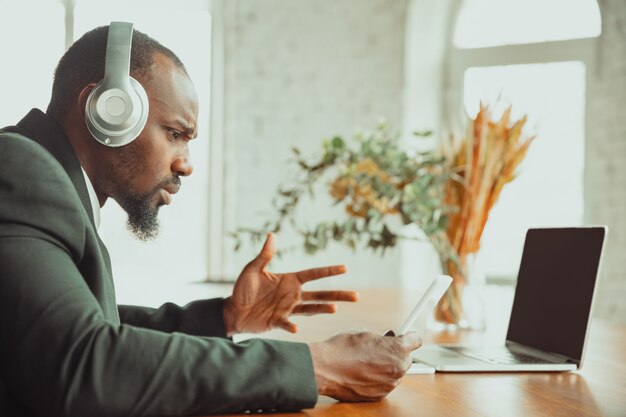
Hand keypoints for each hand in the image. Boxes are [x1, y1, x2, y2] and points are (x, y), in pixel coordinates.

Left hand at [223, 233, 357, 335]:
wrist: (232, 310)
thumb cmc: (243, 288)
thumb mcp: (253, 269)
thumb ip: (264, 255)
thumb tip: (272, 235)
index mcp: (290, 280)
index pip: (314, 274)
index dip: (329, 271)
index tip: (345, 268)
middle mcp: (293, 295)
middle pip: (320, 294)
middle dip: (338, 294)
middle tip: (356, 297)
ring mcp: (287, 309)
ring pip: (311, 309)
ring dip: (323, 309)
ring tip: (335, 308)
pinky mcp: (277, 322)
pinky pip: (287, 323)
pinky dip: (291, 326)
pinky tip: (296, 328)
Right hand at [308, 331, 421, 401]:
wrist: (325, 369)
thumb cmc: (342, 348)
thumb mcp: (365, 334)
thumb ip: (383, 338)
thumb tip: (388, 339)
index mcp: (397, 349)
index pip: (416, 340)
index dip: (409, 336)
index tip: (404, 335)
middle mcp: (398, 368)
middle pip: (407, 358)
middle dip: (396, 353)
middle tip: (381, 348)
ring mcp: (390, 384)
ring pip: (395, 372)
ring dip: (387, 367)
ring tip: (367, 361)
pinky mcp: (380, 395)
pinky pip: (385, 384)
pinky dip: (378, 379)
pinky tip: (363, 372)